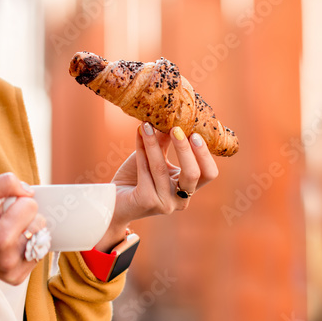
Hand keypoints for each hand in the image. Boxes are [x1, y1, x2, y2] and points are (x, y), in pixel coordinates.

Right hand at [0, 173, 46, 285]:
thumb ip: (6, 183)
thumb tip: (30, 192)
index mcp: (0, 237)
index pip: (31, 206)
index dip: (16, 201)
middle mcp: (9, 258)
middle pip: (39, 222)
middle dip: (22, 216)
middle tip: (0, 222)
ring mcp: (14, 271)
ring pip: (41, 237)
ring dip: (25, 231)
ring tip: (3, 233)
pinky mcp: (17, 277)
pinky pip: (37, 252)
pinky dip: (26, 244)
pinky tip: (8, 244)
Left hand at [95, 124, 218, 250]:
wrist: (113, 200)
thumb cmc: (135, 178)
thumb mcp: (155, 157)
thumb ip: (165, 142)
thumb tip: (171, 117)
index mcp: (188, 189)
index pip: (208, 173)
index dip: (204, 154)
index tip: (195, 132)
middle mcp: (180, 200)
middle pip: (193, 174)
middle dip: (185, 149)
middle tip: (176, 128)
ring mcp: (164, 203)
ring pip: (161, 168)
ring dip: (154, 143)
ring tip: (147, 124)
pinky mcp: (146, 201)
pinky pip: (144, 170)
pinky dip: (141, 149)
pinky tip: (139, 134)